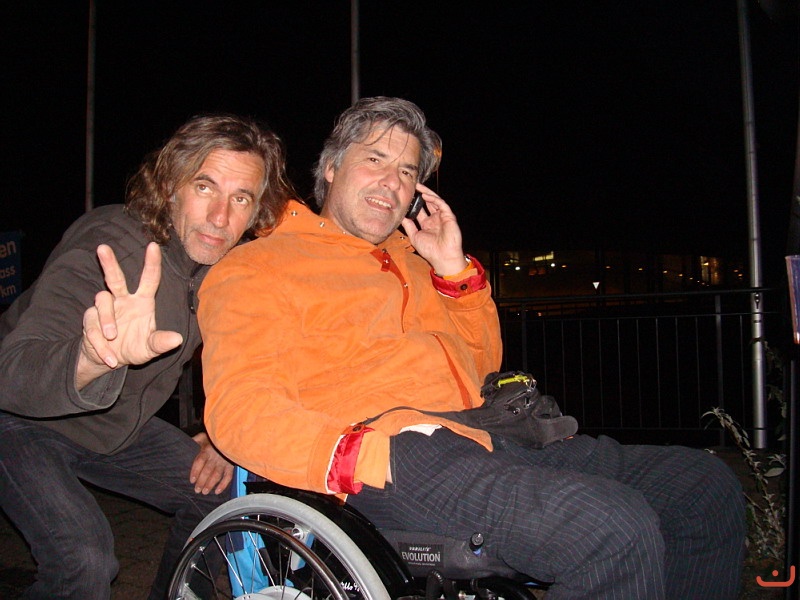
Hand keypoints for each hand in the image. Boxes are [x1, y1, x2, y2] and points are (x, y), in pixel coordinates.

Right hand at [77, 242, 182, 388]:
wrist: (110, 360)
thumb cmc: (134, 347)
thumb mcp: (150, 348)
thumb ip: (160, 342)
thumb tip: (177, 339)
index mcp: (141, 302)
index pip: (149, 279)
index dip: (151, 263)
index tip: (153, 245)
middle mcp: (122, 300)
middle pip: (115, 278)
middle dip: (109, 262)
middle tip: (103, 247)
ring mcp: (104, 308)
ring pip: (102, 302)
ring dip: (107, 320)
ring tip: (112, 337)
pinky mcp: (90, 320)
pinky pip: (92, 327)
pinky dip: (100, 344)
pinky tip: (109, 358)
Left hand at [190, 432, 234, 494]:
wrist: (231, 436)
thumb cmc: (214, 437)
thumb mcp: (203, 436)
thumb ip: (195, 441)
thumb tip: (184, 444)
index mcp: (207, 449)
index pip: (200, 461)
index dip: (195, 471)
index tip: (192, 480)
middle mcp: (215, 456)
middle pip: (208, 470)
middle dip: (202, 481)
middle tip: (197, 490)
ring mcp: (224, 461)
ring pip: (217, 475)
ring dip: (211, 484)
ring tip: (205, 492)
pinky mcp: (231, 465)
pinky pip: (228, 476)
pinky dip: (223, 484)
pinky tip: (217, 491)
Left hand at [401, 185, 468, 275]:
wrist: (442, 257)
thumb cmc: (430, 250)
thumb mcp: (415, 236)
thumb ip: (408, 226)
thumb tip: (400, 217)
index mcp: (427, 224)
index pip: (420, 211)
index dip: (414, 204)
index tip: (406, 197)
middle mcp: (435, 220)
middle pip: (427, 204)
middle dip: (421, 195)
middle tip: (413, 186)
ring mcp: (442, 217)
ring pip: (435, 201)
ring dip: (427, 193)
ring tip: (418, 187)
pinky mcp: (449, 217)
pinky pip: (441, 205)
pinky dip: (434, 199)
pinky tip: (426, 195)